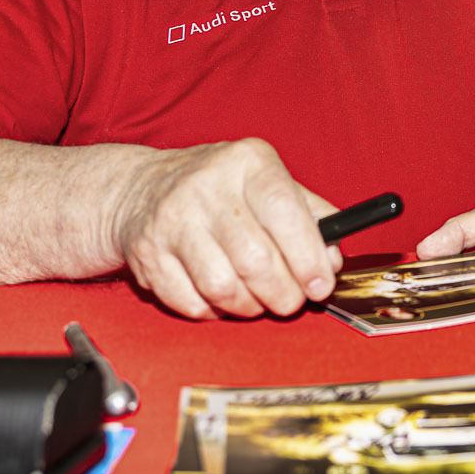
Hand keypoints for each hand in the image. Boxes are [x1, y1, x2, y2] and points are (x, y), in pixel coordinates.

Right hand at [112, 138, 342, 319]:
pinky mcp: (147, 254)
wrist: (142, 186)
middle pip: (255, 259)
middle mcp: (206, 186)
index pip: (284, 211)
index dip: (308, 256)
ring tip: (257, 300)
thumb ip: (310, 215)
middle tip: (291, 301)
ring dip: (249, 306)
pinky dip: (214, 311)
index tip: (322, 284)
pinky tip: (221, 297)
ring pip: (222, 287)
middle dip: (283, 293)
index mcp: (247, 162)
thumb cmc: (222, 188)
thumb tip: (332, 259)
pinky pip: (191, 303)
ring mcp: (172, 219)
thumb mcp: (269, 180)